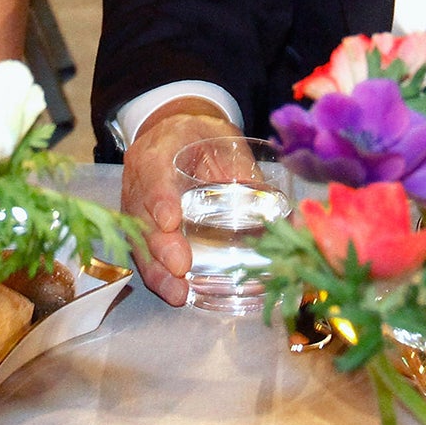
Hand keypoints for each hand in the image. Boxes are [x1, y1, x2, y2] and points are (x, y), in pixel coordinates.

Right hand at [119, 102, 242, 305]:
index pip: (154, 173)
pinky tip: (174, 292)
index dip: (160, 198)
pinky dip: (156, 273)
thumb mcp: (225, 142)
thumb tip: (291, 217)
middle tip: (179, 267)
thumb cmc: (202, 136)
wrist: (171, 130)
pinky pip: (141, 249)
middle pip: (141, 213)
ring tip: (176, 294)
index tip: (170, 221)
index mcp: (159, 150)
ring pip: (137, 238)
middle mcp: (139, 178)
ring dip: (156, 270)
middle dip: (160, 245)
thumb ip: (247, 174)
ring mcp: (134, 202)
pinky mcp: (138, 223)